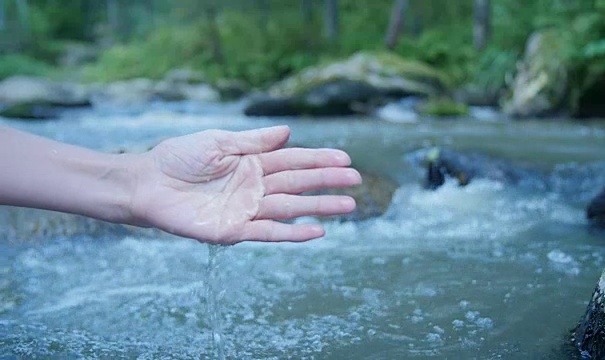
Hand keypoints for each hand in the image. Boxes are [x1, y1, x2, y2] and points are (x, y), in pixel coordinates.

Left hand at [130, 126, 360, 243]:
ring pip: (290, 208)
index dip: (319, 159)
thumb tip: (288, 132)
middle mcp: (254, 187)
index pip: (293, 160)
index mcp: (252, 163)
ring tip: (347, 206)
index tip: (345, 159)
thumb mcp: (218, 142)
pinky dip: (292, 232)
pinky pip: (267, 232)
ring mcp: (246, 209)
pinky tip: (316, 231)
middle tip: (356, 181)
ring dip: (319, 207)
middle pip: (298, 183)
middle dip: (327, 181)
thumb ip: (254, 142)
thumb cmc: (178, 159)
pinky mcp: (233, 230)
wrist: (147, 183)